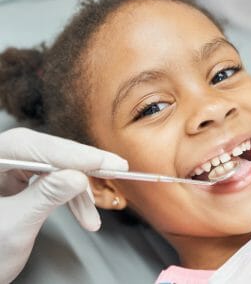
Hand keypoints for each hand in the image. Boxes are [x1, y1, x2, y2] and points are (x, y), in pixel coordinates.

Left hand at [0, 128, 127, 282]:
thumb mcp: (14, 227)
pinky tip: (83, 214)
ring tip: (92, 217)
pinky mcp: (18, 181)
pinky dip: (70, 197)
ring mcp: (7, 169)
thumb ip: (45, 197)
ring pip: (54, 167)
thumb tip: (77, 176)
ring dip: (78, 192)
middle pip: (48, 152)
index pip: (34, 146)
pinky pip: (51, 180)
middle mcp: (0, 159)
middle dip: (82, 167)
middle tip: (116, 170)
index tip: (106, 162)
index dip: (74, 154)